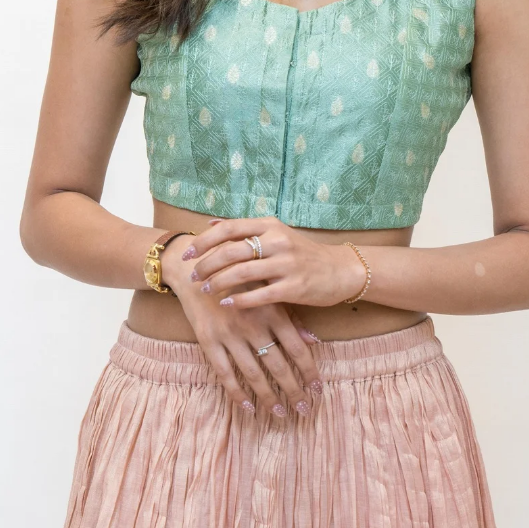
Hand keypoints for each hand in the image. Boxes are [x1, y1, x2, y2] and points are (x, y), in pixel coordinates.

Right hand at [160, 241, 324, 418]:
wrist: (195, 268)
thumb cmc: (238, 277)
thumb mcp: (267, 289)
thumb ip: (290, 315)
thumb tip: (313, 341)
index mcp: (271, 312)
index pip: (297, 348)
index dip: (309, 371)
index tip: (318, 389)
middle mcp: (253, 325)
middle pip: (278, 366)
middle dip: (293, 390)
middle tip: (305, 409)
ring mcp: (229, 335)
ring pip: (253, 374)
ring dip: (268, 397)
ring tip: (280, 413)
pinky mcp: (208, 341)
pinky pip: (224, 373)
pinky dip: (236, 392)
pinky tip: (247, 407)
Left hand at [177, 216, 367, 310]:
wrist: (341, 270)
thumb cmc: (303, 254)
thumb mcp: (277, 233)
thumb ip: (246, 230)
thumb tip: (211, 223)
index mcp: (270, 225)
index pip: (229, 228)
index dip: (203, 241)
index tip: (187, 254)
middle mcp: (277, 241)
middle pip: (230, 251)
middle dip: (206, 265)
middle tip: (193, 277)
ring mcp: (286, 264)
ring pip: (241, 272)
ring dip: (218, 282)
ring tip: (206, 290)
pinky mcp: (294, 287)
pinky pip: (259, 294)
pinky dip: (239, 299)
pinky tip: (227, 304)